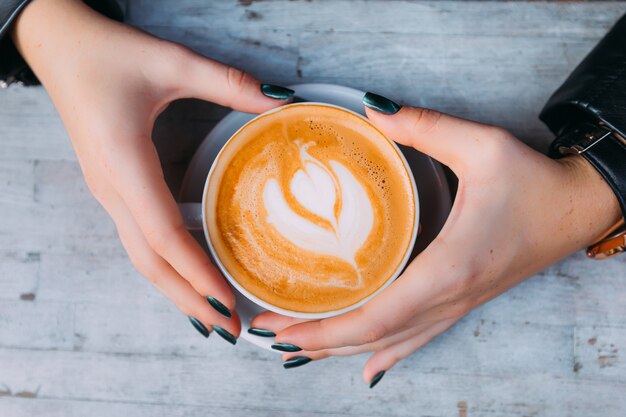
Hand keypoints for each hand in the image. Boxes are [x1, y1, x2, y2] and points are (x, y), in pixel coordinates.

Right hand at [12, 0, 292, 342]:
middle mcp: (112, 189)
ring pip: (141, 256)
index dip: (197, 272)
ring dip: (177, 290)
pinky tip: (189, 276)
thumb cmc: (107, 54)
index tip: (227, 304)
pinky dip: (166, 265)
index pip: (164, 234)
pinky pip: (139, 238)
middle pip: (150, 262)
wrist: (59, 46)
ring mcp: (108, 192)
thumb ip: (228, 83)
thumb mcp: (171, 61)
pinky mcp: (113, 188)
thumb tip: (283, 100)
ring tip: (213, 316)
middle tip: (230, 330)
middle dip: (189, 300)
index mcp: (124, 164)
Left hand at [251, 94, 621, 383]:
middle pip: (373, 337)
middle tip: (269, 334)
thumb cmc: (535, 182)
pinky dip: (387, 355)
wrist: (579, 208)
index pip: (377, 315)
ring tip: (298, 351)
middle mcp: (449, 298)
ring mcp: (457, 305)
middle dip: (317, 342)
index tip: (281, 327)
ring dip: (341, 350)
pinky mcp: (462, 300)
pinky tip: (366, 370)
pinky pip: (418, 338)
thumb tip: (374, 112)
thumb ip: (425, 128)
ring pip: (391, 344)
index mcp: (449, 268)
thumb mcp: (483, 146)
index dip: (324, 329)